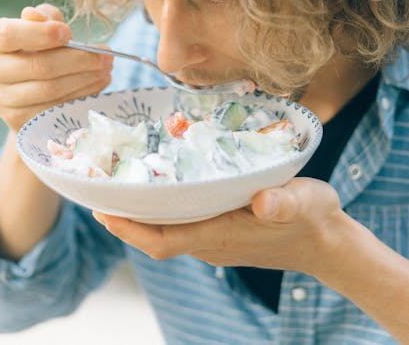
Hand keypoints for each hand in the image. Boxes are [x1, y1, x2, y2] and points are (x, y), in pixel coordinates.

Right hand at [0, 4, 112, 131]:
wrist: (26, 90)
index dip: (42, 33)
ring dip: (86, 78)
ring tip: (106, 68)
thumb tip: (39, 17)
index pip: (10, 35)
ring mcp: (1, 100)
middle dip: (79, 59)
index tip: (69, 33)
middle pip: (39, 66)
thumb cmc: (36, 48)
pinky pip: (55, 109)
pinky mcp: (17, 121)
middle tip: (106, 54)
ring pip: (50, 90)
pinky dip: (82, 95)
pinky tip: (98, 83)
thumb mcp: (40, 26)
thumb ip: (44, 17)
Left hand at [93, 177, 343, 275]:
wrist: (326, 241)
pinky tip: (160, 186)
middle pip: (154, 236)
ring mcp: (215, 239)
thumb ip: (284, 203)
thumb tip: (263, 202)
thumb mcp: (303, 202)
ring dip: (139, 213)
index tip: (101, 211)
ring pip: (165, 231)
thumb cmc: (313, 218)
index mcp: (220, 234)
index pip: (161, 240)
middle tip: (98, 187)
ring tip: (119, 183)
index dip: (128, 229)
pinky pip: (180, 224)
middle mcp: (210, 241)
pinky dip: (162, 210)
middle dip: (123, 217)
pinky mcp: (222, 231)